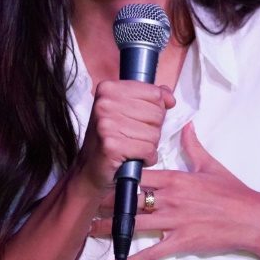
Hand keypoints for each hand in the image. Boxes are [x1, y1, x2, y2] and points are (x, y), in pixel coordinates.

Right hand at [75, 80, 175, 195]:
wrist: (90, 170)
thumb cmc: (111, 138)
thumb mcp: (126, 110)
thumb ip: (150, 98)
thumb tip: (169, 98)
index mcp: (108, 89)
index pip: (154, 93)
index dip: (156, 109)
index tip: (142, 119)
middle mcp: (105, 104)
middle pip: (156, 114)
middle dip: (153, 129)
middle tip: (134, 136)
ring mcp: (106, 125)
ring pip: (154, 133)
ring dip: (149, 145)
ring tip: (133, 147)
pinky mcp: (111, 146)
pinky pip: (148, 150)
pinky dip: (147, 158)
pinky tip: (134, 158)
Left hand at [90, 122, 259, 259]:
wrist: (253, 218)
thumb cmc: (232, 191)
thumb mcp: (210, 164)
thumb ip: (193, 145)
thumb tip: (187, 124)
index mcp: (175, 178)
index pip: (139, 174)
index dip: (118, 175)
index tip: (101, 175)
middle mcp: (171, 198)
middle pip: (131, 199)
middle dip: (106, 202)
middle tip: (86, 203)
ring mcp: (175, 221)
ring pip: (135, 224)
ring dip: (111, 227)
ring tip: (91, 229)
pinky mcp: (181, 241)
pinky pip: (153, 252)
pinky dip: (134, 259)